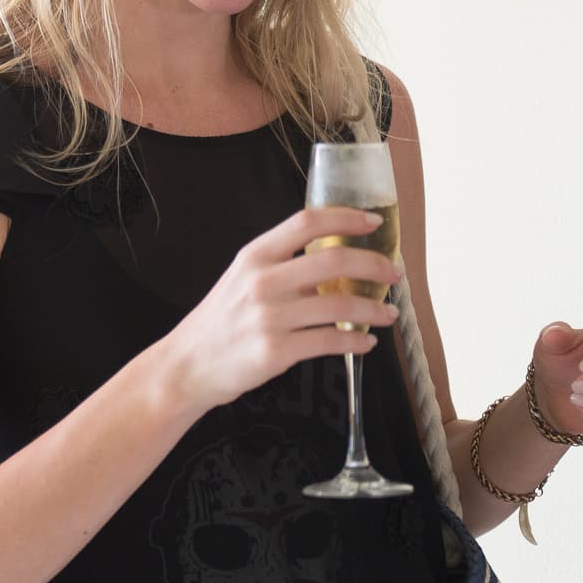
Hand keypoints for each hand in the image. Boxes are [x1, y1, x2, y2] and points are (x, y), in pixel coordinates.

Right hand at [161, 205, 400, 415]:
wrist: (188, 364)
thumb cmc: (221, 321)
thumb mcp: (242, 278)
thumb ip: (281, 265)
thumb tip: (335, 258)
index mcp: (255, 256)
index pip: (307, 222)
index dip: (346, 218)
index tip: (374, 223)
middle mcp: (262, 281)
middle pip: (334, 260)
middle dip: (374, 265)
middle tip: (394, 273)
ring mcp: (269, 317)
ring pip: (340, 305)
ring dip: (374, 309)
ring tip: (389, 314)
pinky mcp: (275, 352)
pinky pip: (330, 341)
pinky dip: (356, 342)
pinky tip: (365, 342)